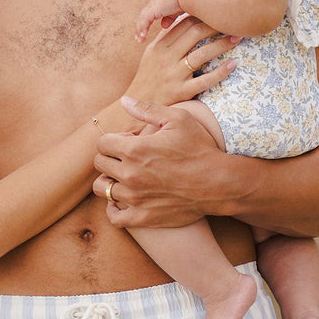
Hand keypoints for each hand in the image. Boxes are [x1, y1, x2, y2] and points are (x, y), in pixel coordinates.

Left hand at [93, 96, 243, 226]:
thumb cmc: (199, 148)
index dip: (113, 140)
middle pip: (100, 164)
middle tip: (128, 158)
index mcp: (134, 149)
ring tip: (125, 177)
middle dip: (110, 158)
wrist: (218, 183)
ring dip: (110, 181)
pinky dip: (114, 209)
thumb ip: (147, 110)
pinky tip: (123, 200)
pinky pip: (114, 217)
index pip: (102, 143)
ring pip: (102, 189)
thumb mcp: (178, 119)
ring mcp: (135, 198)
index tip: (128, 142)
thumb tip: (124, 101)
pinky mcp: (142, 217)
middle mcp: (130, 174)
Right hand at [126, 18, 237, 108]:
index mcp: (160, 46)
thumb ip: (164, 37)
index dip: (202, 16)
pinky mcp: (181, 91)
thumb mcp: (150, 53)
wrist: (139, 104)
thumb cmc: (147, 77)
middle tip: (231, 22)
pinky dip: (220, 72)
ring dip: (222, 44)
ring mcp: (174, 74)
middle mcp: (167, 58)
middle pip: (194, 34)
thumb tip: (177, 20)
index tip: (216, 13)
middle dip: (215, 26)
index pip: (183, 24)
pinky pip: (204, 80)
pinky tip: (233, 64)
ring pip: (201, 54)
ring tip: (237, 38)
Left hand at [134, 0, 185, 40]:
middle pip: (145, 16)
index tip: (148, 31)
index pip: (153, 13)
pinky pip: (144, 21)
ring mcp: (153, 5)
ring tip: (140, 39)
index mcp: (162, 2)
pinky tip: (143, 36)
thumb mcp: (179, 10)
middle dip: (142, 26)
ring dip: (140, 29)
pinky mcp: (152, 10)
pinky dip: (142, 29)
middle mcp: (156, 2)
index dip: (149, 22)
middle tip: (141, 35)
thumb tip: (165, 25)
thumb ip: (172, 17)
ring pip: (142, 19)